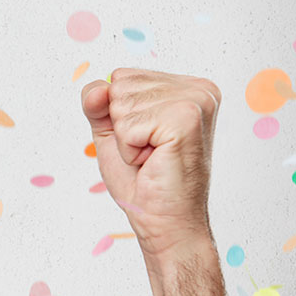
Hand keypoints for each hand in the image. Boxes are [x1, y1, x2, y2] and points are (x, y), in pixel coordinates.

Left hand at [80, 68, 220, 258]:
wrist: (162, 219)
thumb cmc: (142, 179)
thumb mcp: (111, 130)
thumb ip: (97, 102)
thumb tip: (99, 87)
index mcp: (186, 86)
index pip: (121, 76)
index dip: (118, 113)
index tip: (144, 139)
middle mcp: (198, 89)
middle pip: (120, 85)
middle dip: (122, 126)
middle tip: (149, 151)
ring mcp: (196, 101)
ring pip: (121, 104)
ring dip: (127, 139)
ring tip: (152, 156)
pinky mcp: (187, 119)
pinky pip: (128, 125)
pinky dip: (131, 149)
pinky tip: (153, 161)